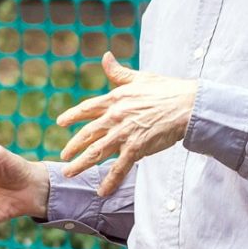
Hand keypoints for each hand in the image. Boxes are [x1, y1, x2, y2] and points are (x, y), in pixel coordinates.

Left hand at [57, 51, 197, 194]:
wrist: (187, 105)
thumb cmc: (167, 90)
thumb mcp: (139, 77)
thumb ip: (119, 71)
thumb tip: (106, 57)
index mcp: (115, 98)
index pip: (87, 108)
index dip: (72, 115)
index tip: (60, 122)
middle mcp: (114, 116)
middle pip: (87, 134)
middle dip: (73, 145)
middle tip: (63, 155)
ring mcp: (123, 133)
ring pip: (96, 152)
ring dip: (81, 164)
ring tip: (69, 172)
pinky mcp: (136, 148)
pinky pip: (119, 168)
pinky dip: (110, 181)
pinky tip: (102, 191)